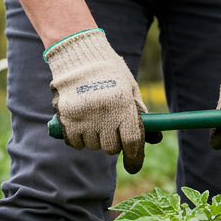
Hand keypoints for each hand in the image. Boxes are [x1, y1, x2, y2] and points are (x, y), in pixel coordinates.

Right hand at [46, 29, 147, 173]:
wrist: (78, 54)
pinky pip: (76, 143)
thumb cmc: (109, 71)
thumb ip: (139, 113)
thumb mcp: (130, 88)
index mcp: (124, 104)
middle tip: (110, 130)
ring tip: (94, 120)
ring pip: (93, 146)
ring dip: (96, 140)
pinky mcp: (67, 118)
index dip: (134, 158)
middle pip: (111, 148)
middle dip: (113, 144)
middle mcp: (105, 113)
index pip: (132, 141)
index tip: (132, 167)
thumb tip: (154, 139)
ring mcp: (84, 116)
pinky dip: (79, 139)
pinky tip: (81, 125)